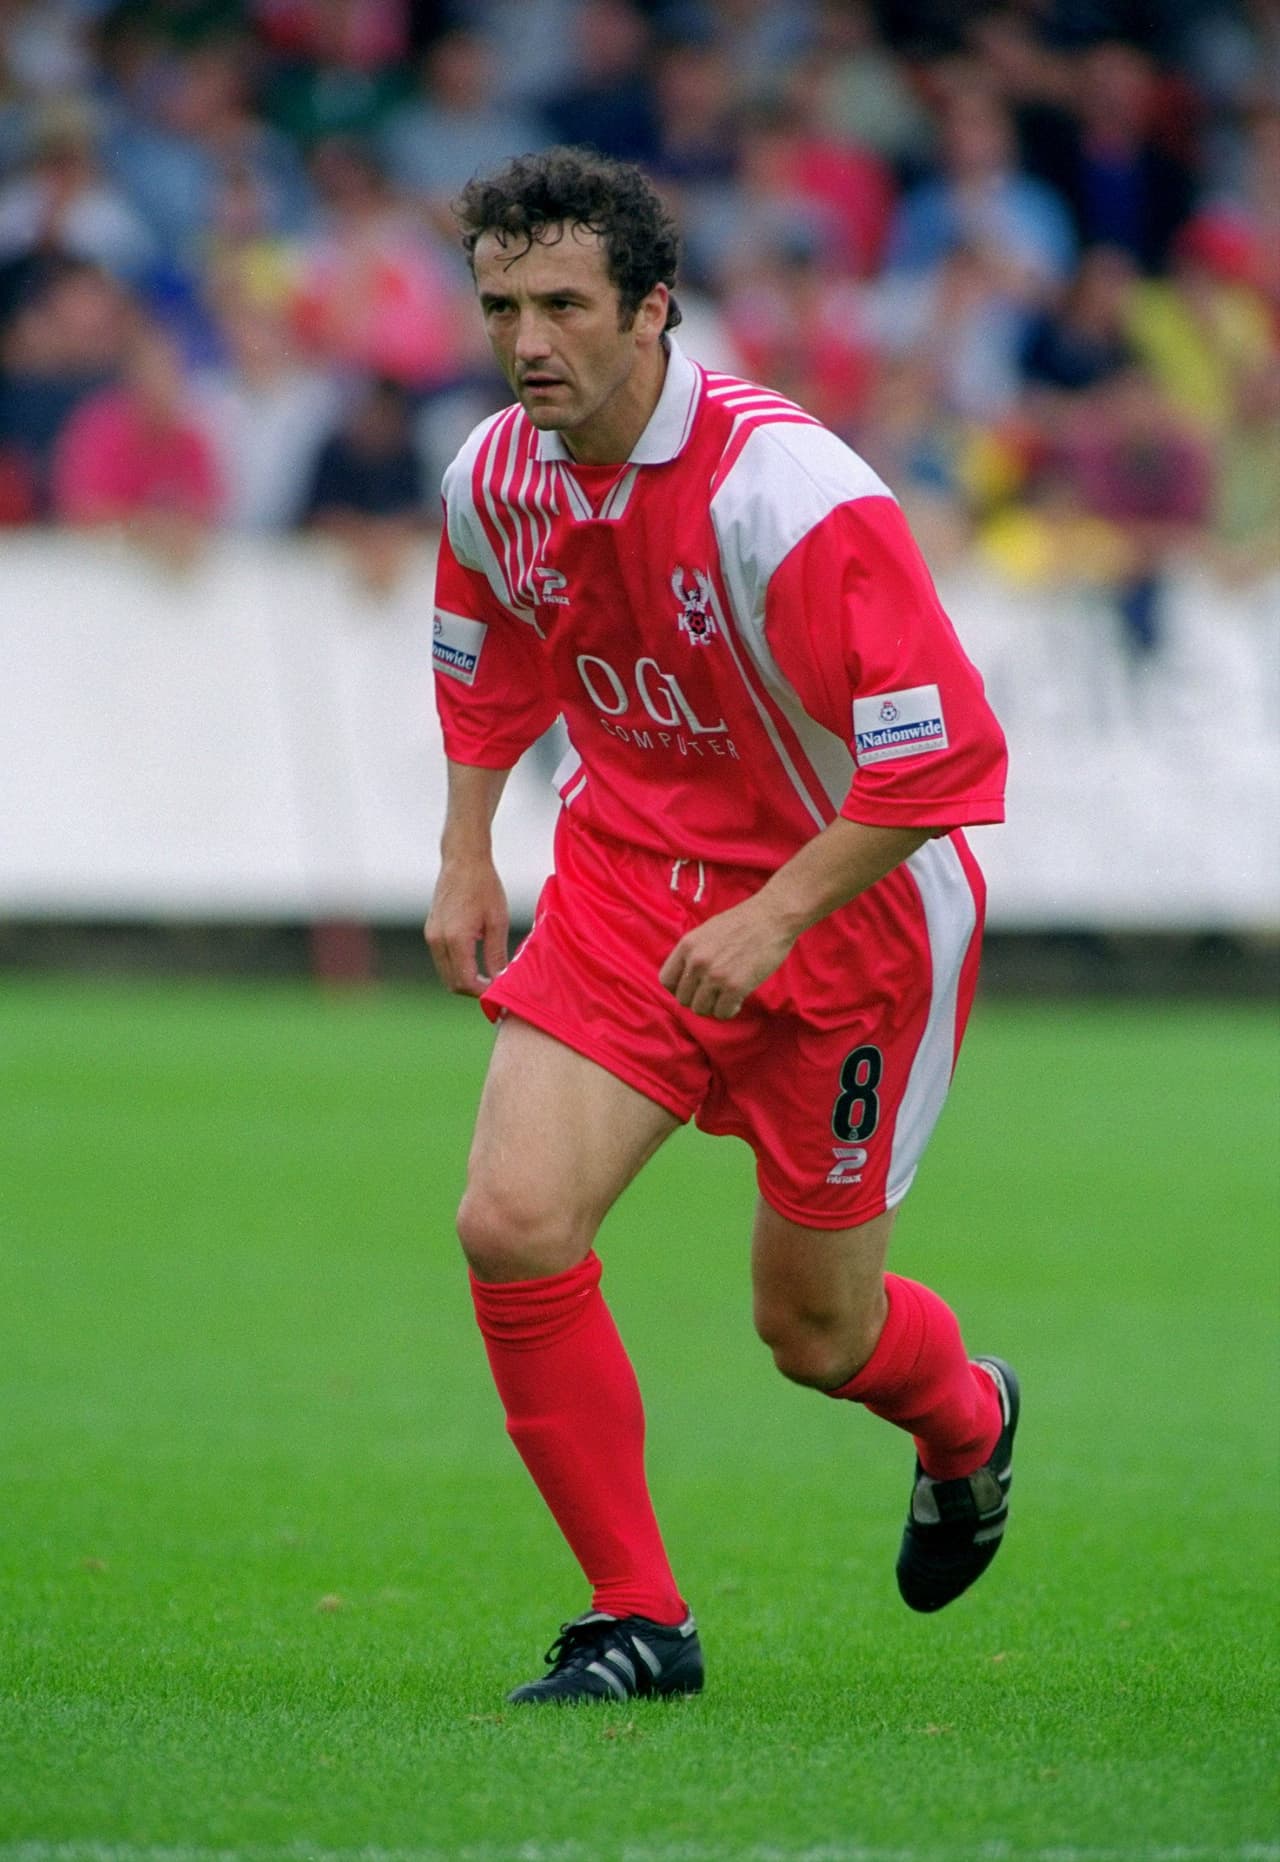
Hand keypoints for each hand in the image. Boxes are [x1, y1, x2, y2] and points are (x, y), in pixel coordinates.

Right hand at [425, 856, 509, 996]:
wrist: (463, 861)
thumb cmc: (484, 886)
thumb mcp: (497, 921)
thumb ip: (496, 954)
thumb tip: (500, 980)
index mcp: (456, 938)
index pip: (465, 981)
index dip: (482, 993)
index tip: (499, 993)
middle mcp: (438, 939)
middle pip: (452, 982)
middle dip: (473, 990)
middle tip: (495, 988)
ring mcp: (431, 935)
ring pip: (445, 973)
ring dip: (464, 979)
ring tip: (488, 976)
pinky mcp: (431, 930)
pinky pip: (442, 959)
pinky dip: (457, 967)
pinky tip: (476, 961)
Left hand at [658, 897, 795, 1019]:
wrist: (772, 917)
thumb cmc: (743, 922)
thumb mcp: (707, 932)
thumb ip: (694, 953)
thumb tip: (687, 977)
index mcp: (687, 946)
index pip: (666, 980)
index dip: (679, 988)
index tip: (693, 988)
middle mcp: (696, 962)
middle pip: (683, 999)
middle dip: (698, 999)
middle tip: (714, 994)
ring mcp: (715, 975)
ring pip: (701, 1009)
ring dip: (713, 1007)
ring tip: (726, 997)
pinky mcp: (735, 986)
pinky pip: (722, 1012)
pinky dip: (729, 1010)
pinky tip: (737, 1000)